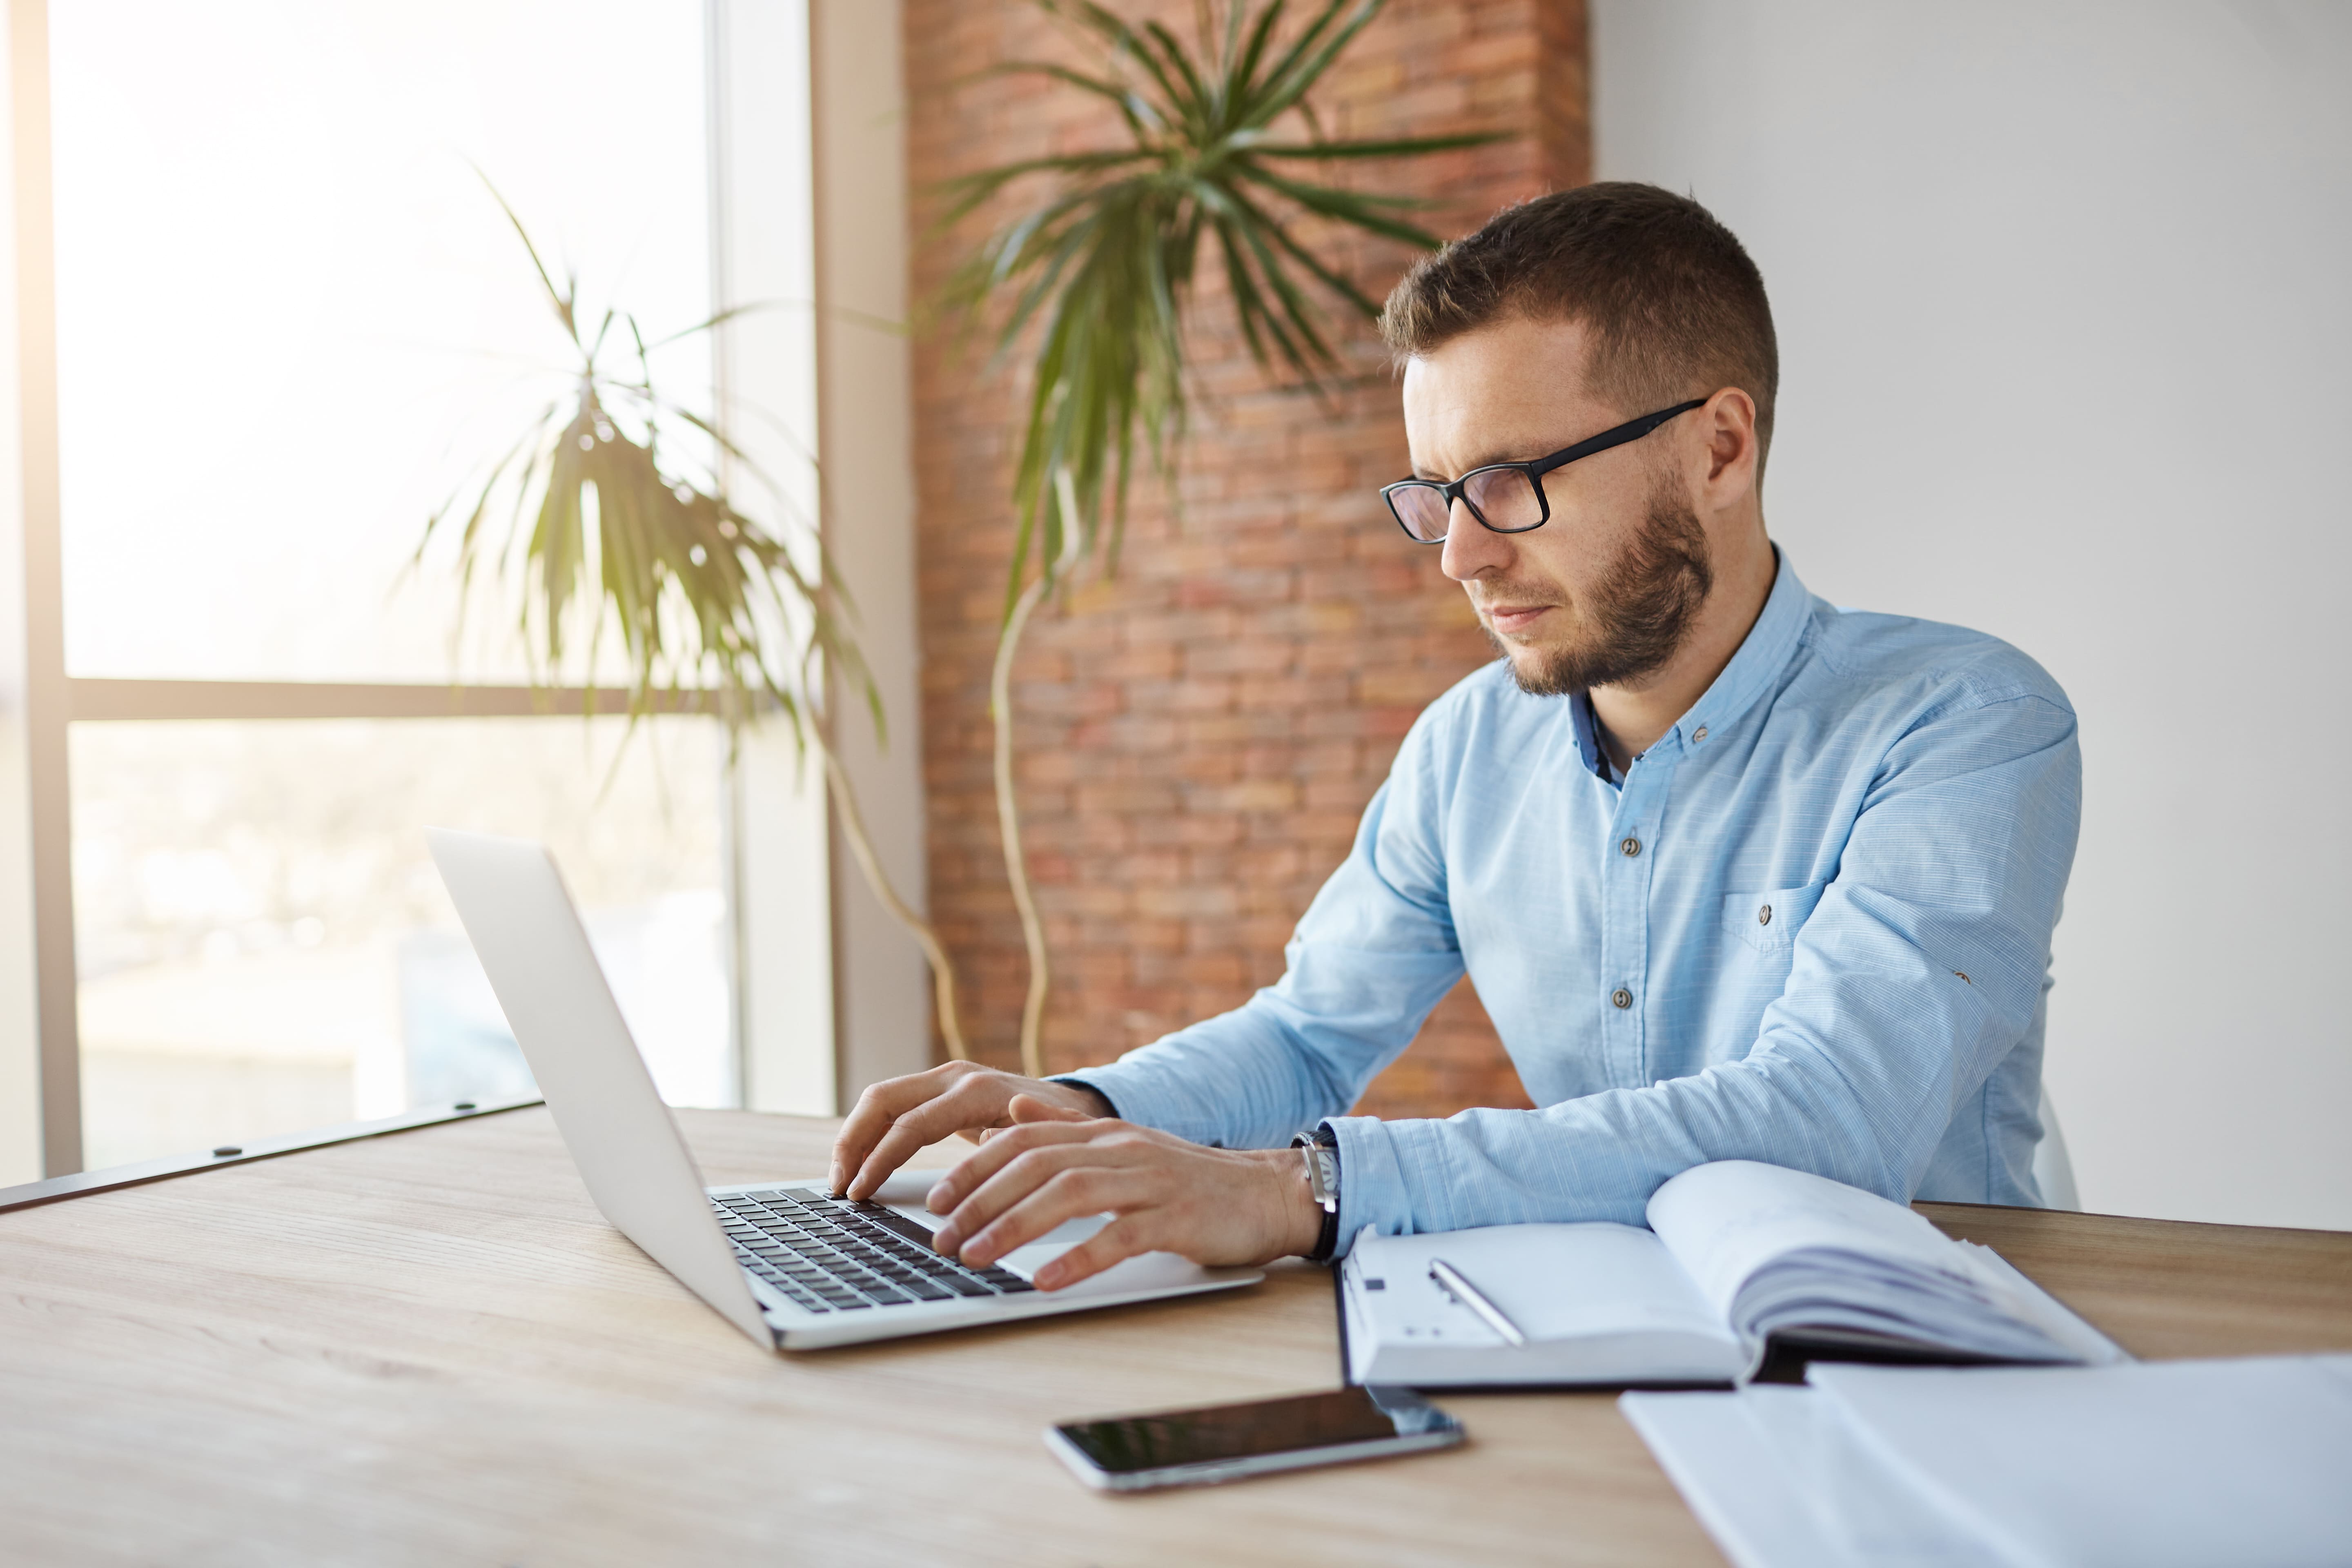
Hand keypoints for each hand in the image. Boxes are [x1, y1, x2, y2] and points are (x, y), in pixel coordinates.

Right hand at [828, 1061, 1111, 1198]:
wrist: (1072, 1105)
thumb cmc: (1062, 1128)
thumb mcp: (1048, 1138)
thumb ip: (1018, 1137)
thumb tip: (985, 1142)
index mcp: (977, 1091)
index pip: (912, 1124)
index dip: (881, 1159)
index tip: (861, 1192)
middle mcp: (954, 1077)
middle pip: (882, 1101)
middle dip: (852, 1143)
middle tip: (839, 1187)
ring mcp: (942, 1080)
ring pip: (879, 1101)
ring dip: (853, 1139)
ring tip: (841, 1181)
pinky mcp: (936, 1091)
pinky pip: (891, 1108)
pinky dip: (869, 1135)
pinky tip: (859, 1167)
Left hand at [923, 1095, 1324, 1289]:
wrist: (1270, 1194)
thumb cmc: (1193, 1182)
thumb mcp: (1126, 1147)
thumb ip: (1068, 1128)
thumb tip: (1013, 1108)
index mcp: (1103, 1134)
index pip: (1023, 1139)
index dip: (974, 1167)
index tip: (936, 1200)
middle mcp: (1121, 1149)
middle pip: (1036, 1164)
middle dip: (980, 1200)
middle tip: (942, 1238)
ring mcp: (1150, 1182)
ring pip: (1070, 1193)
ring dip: (1014, 1226)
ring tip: (976, 1258)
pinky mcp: (1177, 1218)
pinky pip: (1120, 1236)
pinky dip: (1078, 1257)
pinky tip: (1046, 1280)